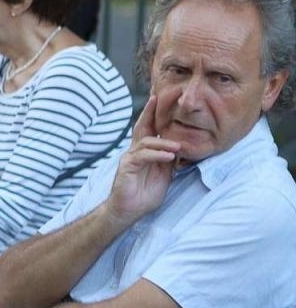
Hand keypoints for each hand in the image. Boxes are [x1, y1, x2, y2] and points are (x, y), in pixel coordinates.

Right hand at [106, 97, 180, 226]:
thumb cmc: (145, 194)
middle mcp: (135, 152)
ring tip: (178, 147)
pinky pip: (143, 157)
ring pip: (146, 142)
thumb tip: (181, 148)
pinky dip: (157, 155)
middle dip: (149, 112)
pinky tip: (169, 156)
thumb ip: (170, 160)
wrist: (129, 210)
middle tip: (157, 97)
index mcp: (145, 152)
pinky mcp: (127, 167)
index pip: (150, 129)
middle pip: (142, 127)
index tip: (160, 98)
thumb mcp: (164, 175)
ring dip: (164, 143)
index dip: (154, 114)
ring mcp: (130, 158)